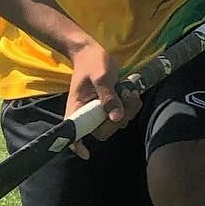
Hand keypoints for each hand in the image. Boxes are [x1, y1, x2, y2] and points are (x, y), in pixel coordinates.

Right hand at [64, 38, 138, 157]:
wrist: (92, 51)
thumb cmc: (92, 62)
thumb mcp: (101, 76)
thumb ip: (108, 96)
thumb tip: (115, 118)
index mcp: (77, 107)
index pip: (74, 132)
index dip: (77, 145)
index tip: (86, 154)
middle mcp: (87, 112)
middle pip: (103, 130)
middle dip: (119, 119)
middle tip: (127, 97)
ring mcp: (99, 110)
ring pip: (116, 123)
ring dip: (128, 111)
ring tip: (129, 92)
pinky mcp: (109, 106)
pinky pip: (122, 114)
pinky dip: (130, 106)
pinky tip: (131, 93)